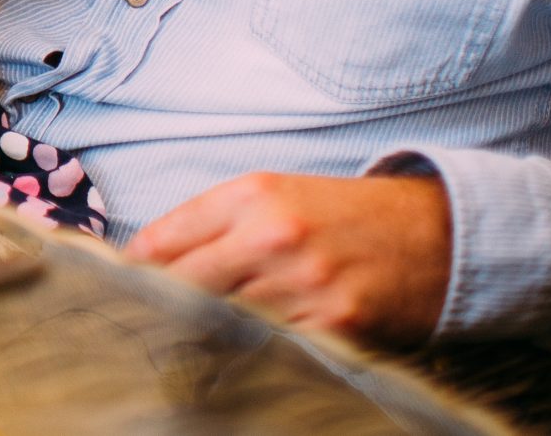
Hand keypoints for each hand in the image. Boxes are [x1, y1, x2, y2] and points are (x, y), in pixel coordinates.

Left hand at [124, 172, 451, 346]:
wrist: (435, 232)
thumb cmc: (344, 215)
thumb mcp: (275, 195)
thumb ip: (212, 223)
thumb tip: (146, 260)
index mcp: (250, 195)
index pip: (162, 241)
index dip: (131, 273)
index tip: (116, 290)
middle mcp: (272, 234)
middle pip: (184, 286)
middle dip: (159, 309)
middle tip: (143, 328)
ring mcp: (304, 282)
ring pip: (222, 323)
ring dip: (203, 337)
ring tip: (185, 348)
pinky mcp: (336, 324)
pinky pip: (273, 349)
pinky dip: (254, 356)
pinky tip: (242, 357)